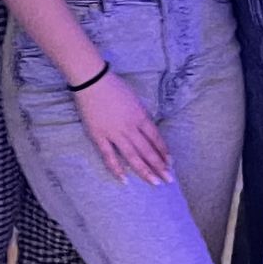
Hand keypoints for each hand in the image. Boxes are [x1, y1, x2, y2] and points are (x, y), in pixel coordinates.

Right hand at [75, 68, 172, 183]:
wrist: (92, 81)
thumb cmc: (114, 87)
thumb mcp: (135, 99)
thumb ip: (142, 116)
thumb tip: (148, 132)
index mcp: (141, 116)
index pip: (156, 138)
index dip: (164, 151)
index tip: (170, 163)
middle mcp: (130, 127)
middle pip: (148, 150)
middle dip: (159, 166)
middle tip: (169, 180)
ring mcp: (114, 133)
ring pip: (132, 156)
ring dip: (145, 170)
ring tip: (154, 182)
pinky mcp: (99, 137)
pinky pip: (109, 156)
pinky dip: (117, 169)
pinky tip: (125, 180)